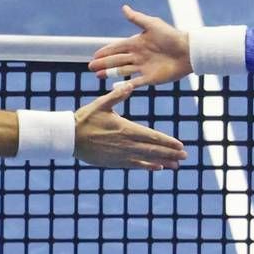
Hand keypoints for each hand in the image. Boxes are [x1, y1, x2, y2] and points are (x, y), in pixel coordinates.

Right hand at [72, 82, 188, 168]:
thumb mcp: (101, 104)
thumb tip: (129, 85)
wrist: (69, 138)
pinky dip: (147, 167)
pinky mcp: (114, 162)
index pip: (152, 137)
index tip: (180, 145)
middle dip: (170, 153)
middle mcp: (126, 144)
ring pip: (146, 160)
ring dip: (162, 162)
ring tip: (176, 165)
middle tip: (184, 156)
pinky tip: (157, 168)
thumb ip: (117, 95)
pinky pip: (134, 165)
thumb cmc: (85, 119)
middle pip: (153, 150)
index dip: (167, 141)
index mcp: (125, 129)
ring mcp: (120, 155)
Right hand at [88, 5, 192, 88]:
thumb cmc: (172, 36)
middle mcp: (138, 56)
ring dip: (110, 73)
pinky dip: (124, 85)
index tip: (94, 55)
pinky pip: (135, 83)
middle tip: (90, 67)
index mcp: (137, 43)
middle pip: (117, 60)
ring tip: (98, 76)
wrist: (188, 52)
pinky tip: (113, 87)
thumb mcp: (153, 25)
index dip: (105, 51)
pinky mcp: (150, 78)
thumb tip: (124, 8)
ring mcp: (143, 68)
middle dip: (103, 63)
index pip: (117, 48)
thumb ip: (137, 19)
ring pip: (122, 71)